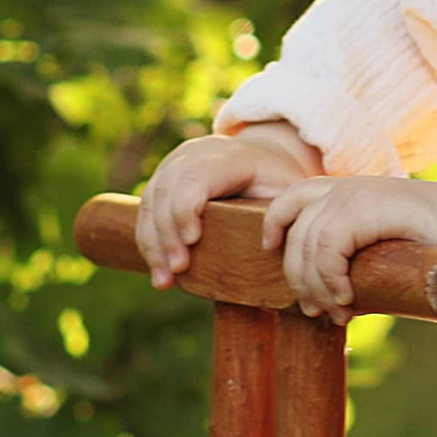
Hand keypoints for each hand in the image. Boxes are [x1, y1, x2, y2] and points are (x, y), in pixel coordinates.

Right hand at [136, 125, 318, 286]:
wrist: (263, 157)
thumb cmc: (279, 180)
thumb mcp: (290, 187)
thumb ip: (285, 209)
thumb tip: (273, 243)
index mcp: (225, 156)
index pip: (194, 179)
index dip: (187, 209)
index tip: (192, 241)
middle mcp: (193, 155)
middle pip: (167, 192)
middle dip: (168, 234)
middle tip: (179, 269)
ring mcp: (173, 166)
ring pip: (151, 203)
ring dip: (154, 245)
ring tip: (164, 281)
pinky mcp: (161, 181)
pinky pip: (146, 212)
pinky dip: (149, 244)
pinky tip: (158, 273)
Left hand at [259, 172, 436, 318]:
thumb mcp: (386, 254)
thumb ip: (359, 268)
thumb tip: (334, 306)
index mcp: (349, 192)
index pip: (291, 201)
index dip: (274, 226)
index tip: (272, 253)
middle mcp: (346, 187)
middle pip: (293, 230)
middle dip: (298, 276)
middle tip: (317, 310)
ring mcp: (355, 193)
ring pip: (307, 243)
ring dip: (316, 285)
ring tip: (338, 312)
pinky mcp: (367, 206)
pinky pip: (326, 246)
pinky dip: (329, 277)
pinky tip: (346, 299)